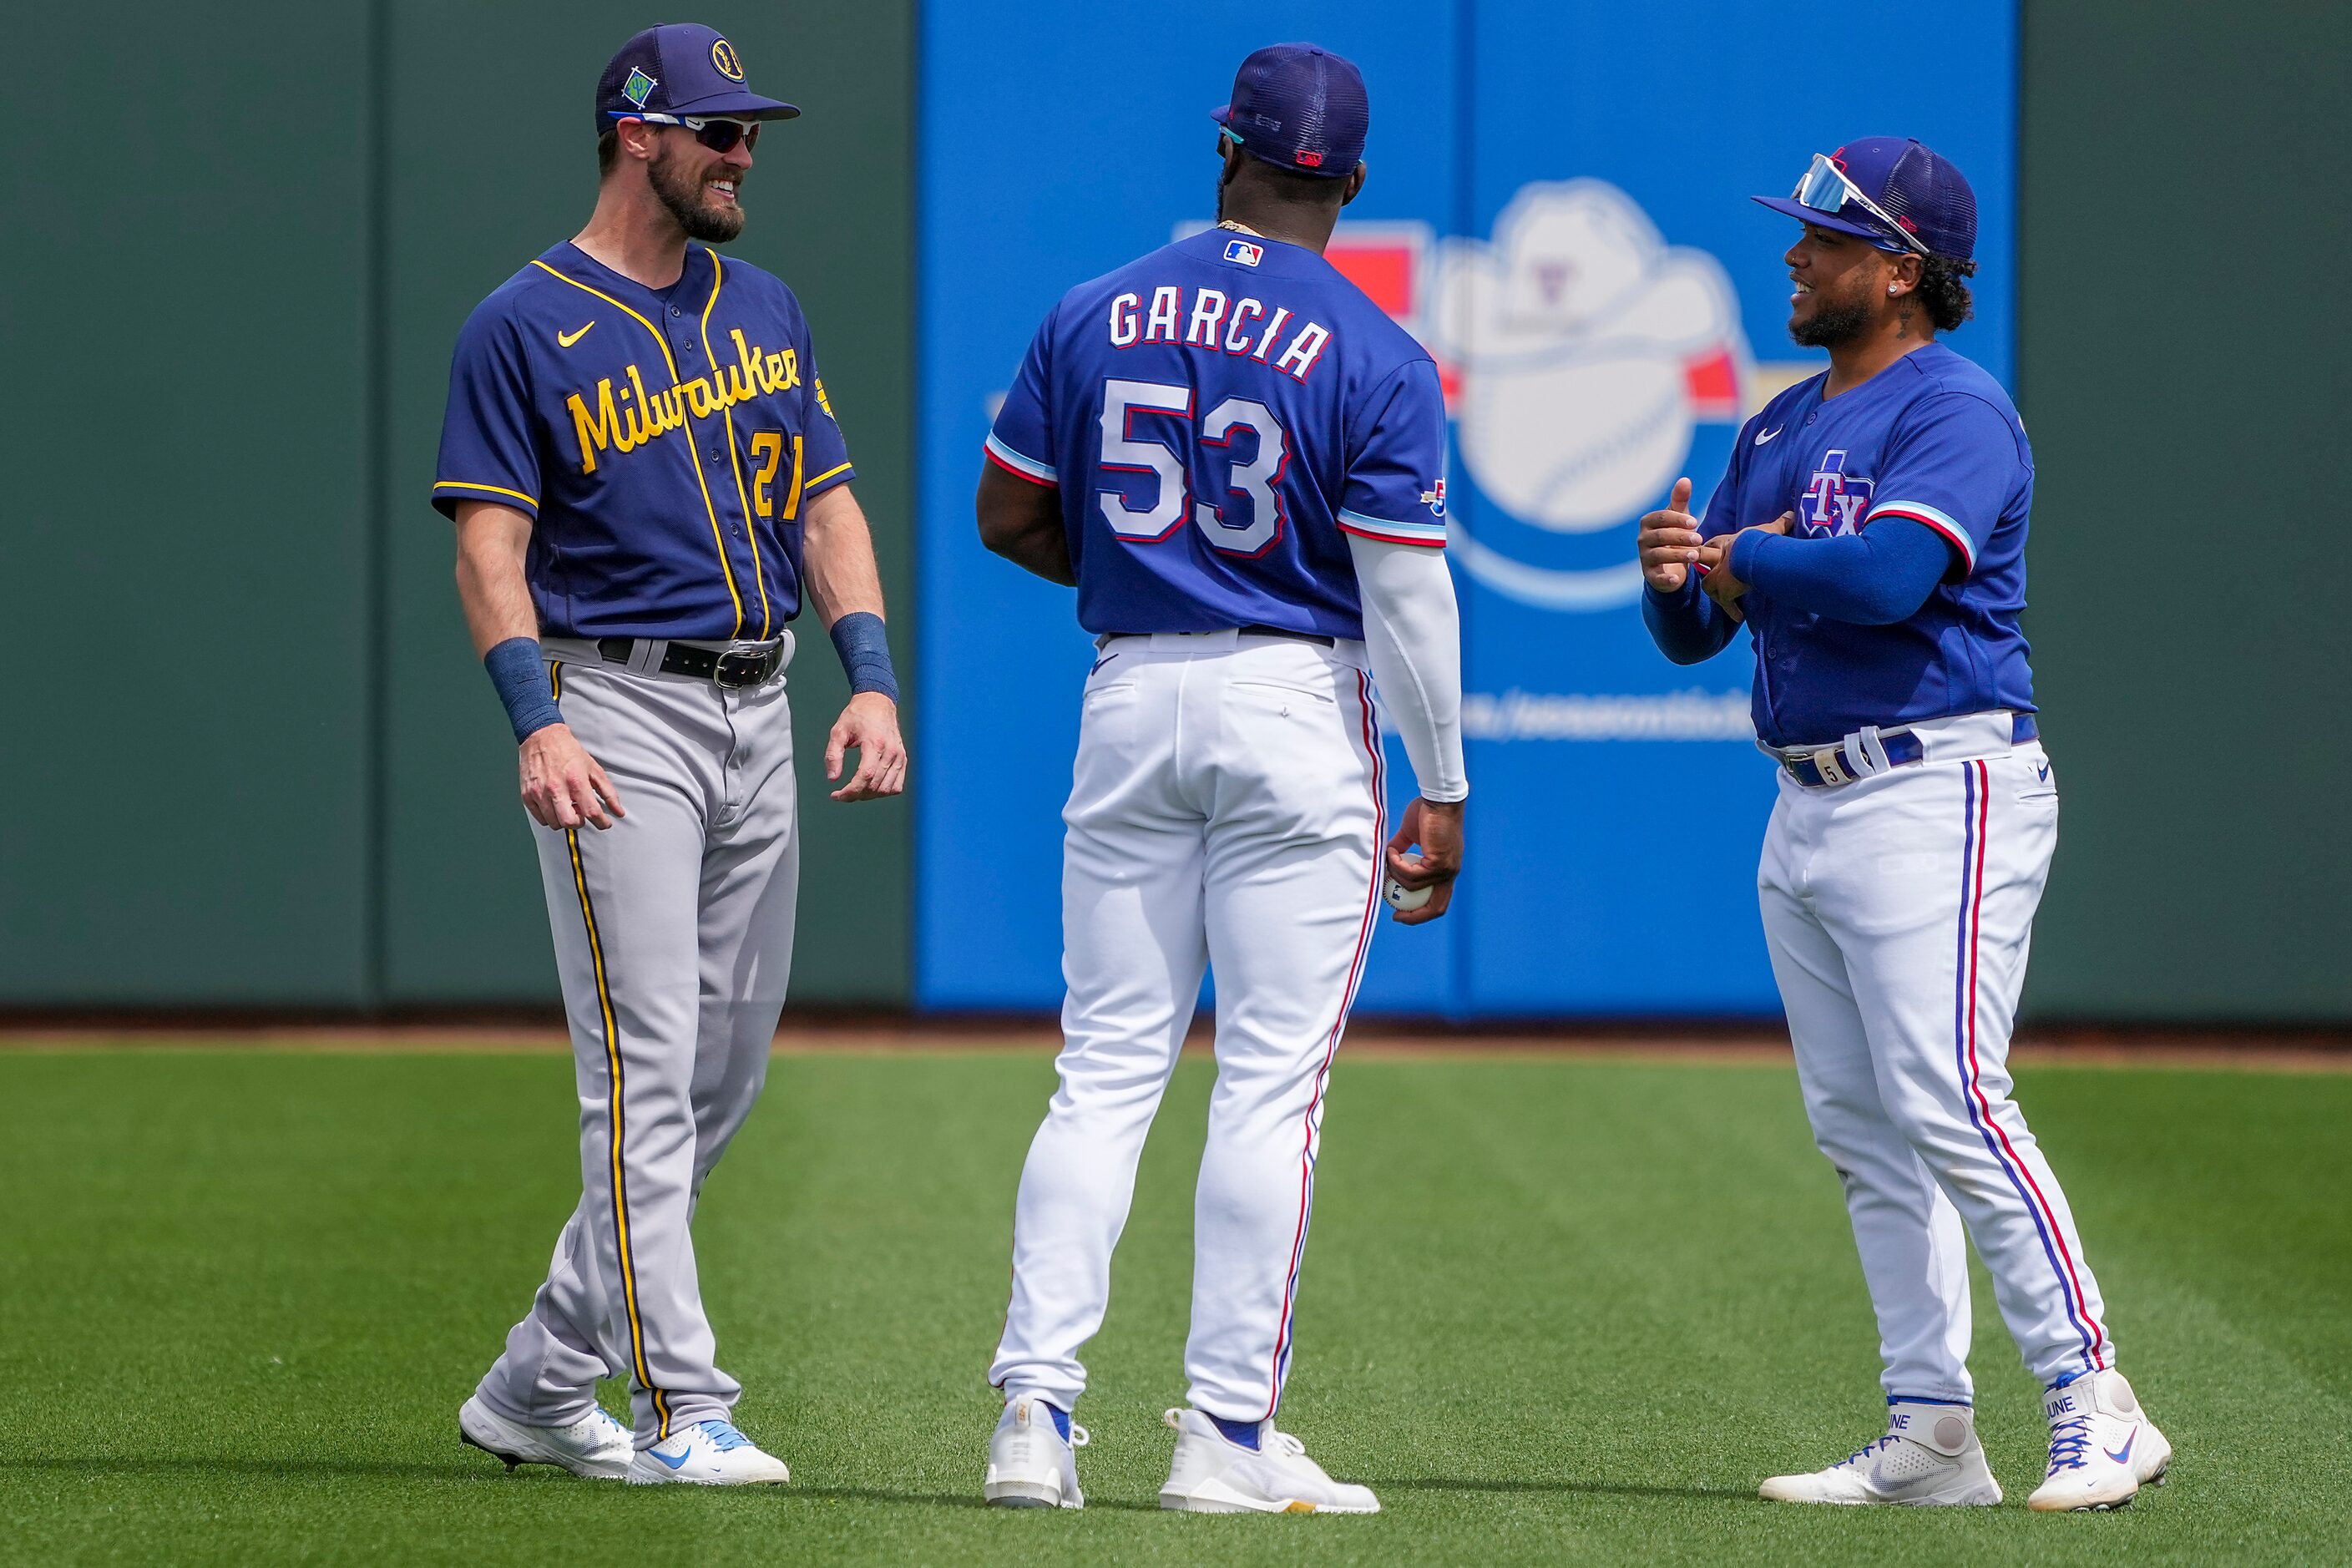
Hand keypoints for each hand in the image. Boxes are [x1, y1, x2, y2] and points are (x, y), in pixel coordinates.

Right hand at [520, 724, 624, 830]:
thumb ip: (608, 792)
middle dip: (579, 823)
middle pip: (570, 822)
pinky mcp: (527, 795)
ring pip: (554, 823)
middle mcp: (556, 788)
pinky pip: (540, 819)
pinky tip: (555, 806)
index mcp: (576, 781)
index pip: (591, 812)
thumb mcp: (593, 769)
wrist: (542, 738)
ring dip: (564, 820)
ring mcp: (539, 792)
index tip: (604, 823)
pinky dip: (550, 817)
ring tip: (567, 807)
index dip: (602, 822)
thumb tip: (619, 812)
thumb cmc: (568, 752)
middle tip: (581, 814)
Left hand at [827, 692, 907, 801]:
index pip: (866, 775)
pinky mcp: (903, 759)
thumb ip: (833, 755)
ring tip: (855, 791)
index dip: (851, 790)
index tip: (837, 795)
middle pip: (875, 785)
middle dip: (855, 795)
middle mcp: (890, 751)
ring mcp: (899, 756)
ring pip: (886, 789)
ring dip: (868, 796)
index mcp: (875, 742)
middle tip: (841, 794)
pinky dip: (883, 792)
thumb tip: (833, 778)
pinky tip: (870, 788)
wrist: (878, 703)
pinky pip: (897, 786)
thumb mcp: (838, 731)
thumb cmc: (857, 715)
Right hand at [1383, 796, 1464, 925]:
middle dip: (1415, 916)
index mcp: (1446, 869)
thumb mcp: (1410, 835)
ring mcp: (1446, 869)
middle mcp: (1450, 873)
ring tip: (1387, 856)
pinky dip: (1397, 864)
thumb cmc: (1426, 812)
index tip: (1402, 912)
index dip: (1422, 912)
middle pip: (1437, 907)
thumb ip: (1400, 849)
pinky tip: (1391, 851)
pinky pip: (1411, 873)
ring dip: (1395, 874)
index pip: (1439, 900)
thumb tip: (1386, 860)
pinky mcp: (1438, 862)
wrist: (1438, 799)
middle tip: (1396, 914)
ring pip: (1414, 885)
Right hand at [1637, 477, 1704, 592]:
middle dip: (1680, 537)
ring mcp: (1645, 558)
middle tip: (1699, 538)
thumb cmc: (1675, 536)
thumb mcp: (1679, 518)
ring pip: (1659, 554)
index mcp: (1648, 523)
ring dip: (1678, 554)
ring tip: (1696, 555)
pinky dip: (1666, 578)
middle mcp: (1643, 539)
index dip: (1677, 519)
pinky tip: (1677, 578)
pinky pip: (1656, 577)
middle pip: (1660, 536)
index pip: (1661, 518)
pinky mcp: (1650, 575)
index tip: (1694, 522)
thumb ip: (1680, 500)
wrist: (1671, 565)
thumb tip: (1685, 479)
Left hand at [1697, 511, 1793, 619]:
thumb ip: (1780, 523)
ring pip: (1708, 585)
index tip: (1710, 549)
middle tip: (1709, 575)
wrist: (1755, 555)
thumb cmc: (1762, 540)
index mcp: (1728, 543)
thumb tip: (1792, 514)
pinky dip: (1732, 610)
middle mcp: (1720, 559)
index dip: (1711, 546)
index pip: (1713, 543)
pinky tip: (1739, 617)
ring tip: (1724, 599)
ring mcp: (1720, 577)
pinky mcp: (1725, 592)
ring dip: (1715, 592)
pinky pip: (1726, 604)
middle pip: (1703, 561)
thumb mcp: (1770, 530)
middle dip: (1703, 566)